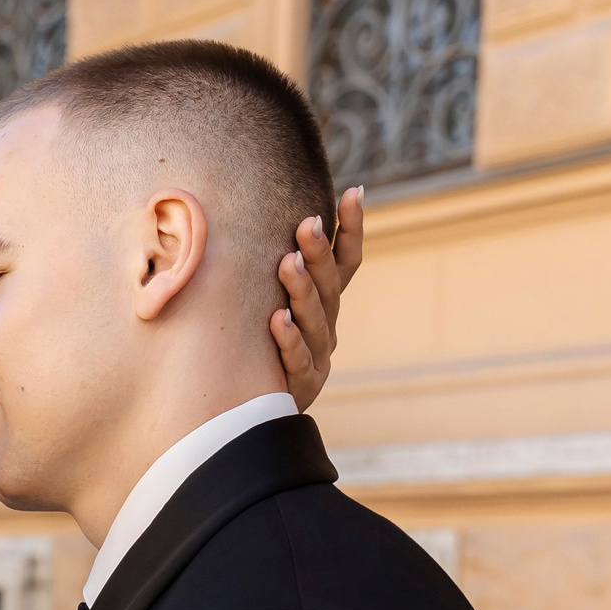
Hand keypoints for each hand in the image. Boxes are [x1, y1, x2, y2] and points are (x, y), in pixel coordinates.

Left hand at [273, 186, 364, 412]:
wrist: (255, 416)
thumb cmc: (259, 348)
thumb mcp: (271, 305)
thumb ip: (275, 271)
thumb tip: (263, 219)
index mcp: (324, 303)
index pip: (346, 262)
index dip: (352, 230)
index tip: (355, 192)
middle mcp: (326, 326)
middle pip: (330, 286)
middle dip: (319, 253)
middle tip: (307, 223)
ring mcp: (317, 356)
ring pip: (315, 320)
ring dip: (302, 290)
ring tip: (288, 262)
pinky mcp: (300, 386)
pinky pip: (297, 362)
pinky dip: (288, 341)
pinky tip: (277, 320)